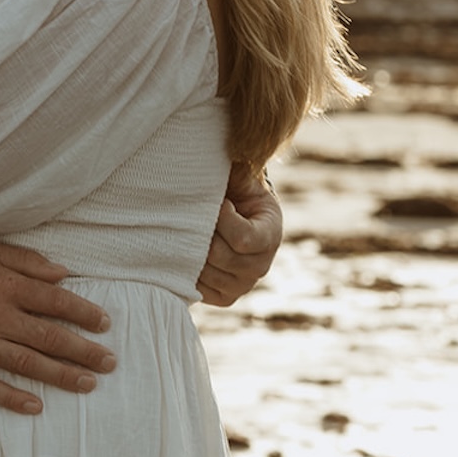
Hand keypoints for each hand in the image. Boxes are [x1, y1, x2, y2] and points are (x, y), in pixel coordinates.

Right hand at [0, 240, 115, 414]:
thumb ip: (25, 261)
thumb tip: (63, 274)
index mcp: (4, 286)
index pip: (54, 301)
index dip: (83, 313)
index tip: (105, 325)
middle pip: (48, 337)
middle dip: (84, 351)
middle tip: (110, 363)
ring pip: (27, 364)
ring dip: (61, 376)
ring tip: (88, 384)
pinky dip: (12, 399)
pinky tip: (37, 407)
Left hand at [196, 165, 282, 307]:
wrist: (238, 222)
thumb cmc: (239, 194)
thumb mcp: (244, 179)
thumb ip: (239, 172)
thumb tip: (229, 158)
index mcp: (270, 236)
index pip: (242, 238)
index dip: (223, 219)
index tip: (218, 202)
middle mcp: (260, 267)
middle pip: (219, 256)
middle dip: (204, 233)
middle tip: (197, 216)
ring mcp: (242, 286)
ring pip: (205, 271)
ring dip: (192, 249)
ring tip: (193, 231)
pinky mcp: (224, 298)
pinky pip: (198, 287)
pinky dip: (187, 268)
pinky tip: (187, 250)